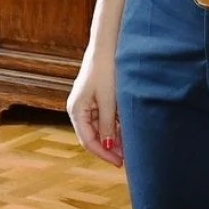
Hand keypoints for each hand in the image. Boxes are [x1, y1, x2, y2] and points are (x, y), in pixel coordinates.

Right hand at [66, 43, 122, 166]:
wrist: (108, 45)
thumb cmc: (106, 69)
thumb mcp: (108, 100)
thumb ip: (108, 124)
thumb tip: (109, 146)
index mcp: (76, 110)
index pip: (88, 141)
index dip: (104, 154)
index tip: (120, 162)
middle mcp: (79, 109)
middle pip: (94, 136)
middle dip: (111, 148)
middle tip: (129, 158)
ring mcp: (88, 105)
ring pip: (101, 129)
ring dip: (115, 138)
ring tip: (132, 145)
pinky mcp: (97, 99)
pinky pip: (105, 119)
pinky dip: (116, 126)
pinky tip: (129, 131)